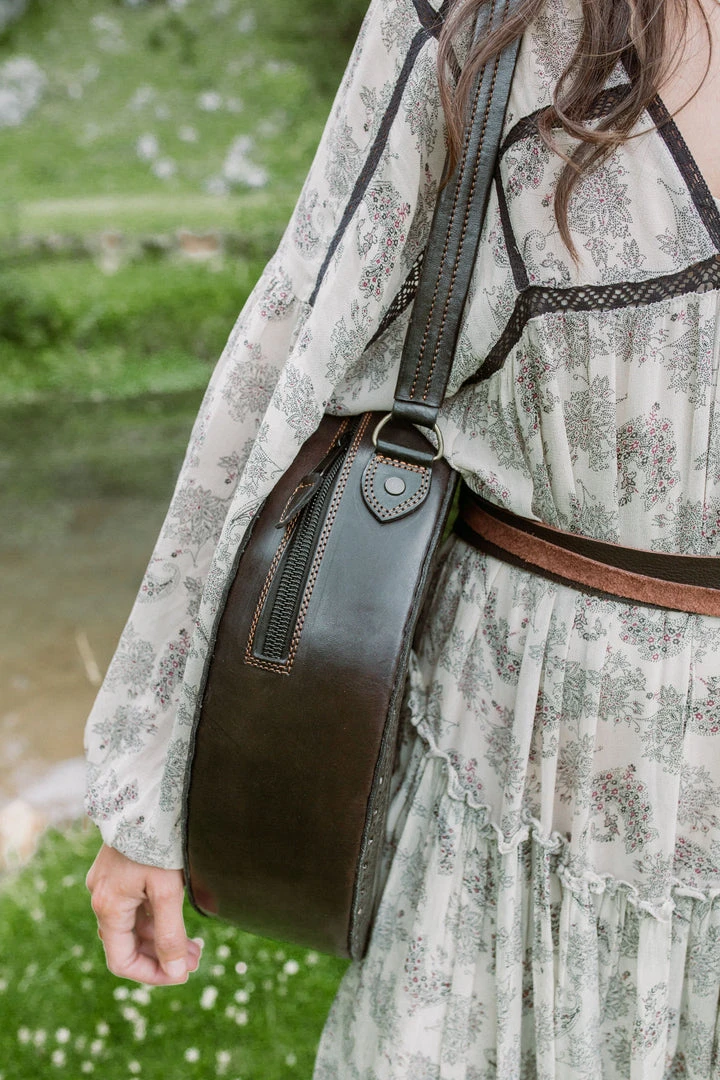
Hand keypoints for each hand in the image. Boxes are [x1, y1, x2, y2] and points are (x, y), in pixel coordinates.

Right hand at [86, 842, 203, 984]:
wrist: (149, 794)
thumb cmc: (159, 841)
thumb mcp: (169, 890)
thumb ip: (170, 934)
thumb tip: (177, 972)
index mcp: (108, 906)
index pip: (121, 960)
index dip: (151, 974)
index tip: (181, 974)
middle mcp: (102, 896)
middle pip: (128, 943)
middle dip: (162, 956)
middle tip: (196, 959)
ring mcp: (109, 883)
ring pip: (134, 925)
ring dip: (161, 938)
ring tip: (196, 946)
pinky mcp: (120, 870)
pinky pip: (135, 905)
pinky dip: (156, 918)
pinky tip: (181, 920)